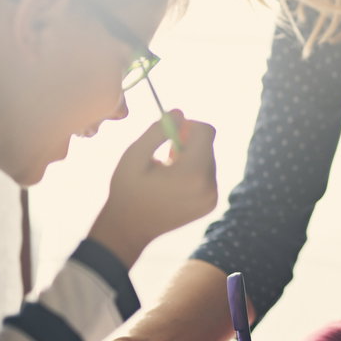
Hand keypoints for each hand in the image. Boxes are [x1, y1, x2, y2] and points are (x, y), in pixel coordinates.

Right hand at [90, 110, 216, 266]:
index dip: (188, 125)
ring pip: (208, 159)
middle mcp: (209, 186)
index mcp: (192, 173)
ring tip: (166, 172)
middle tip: (165, 156)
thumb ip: (158, 130)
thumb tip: (180, 112)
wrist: (129, 228)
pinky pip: (208, 175)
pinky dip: (194, 172)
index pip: (206, 131)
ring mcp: (212, 197)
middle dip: (188, 143)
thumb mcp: (134, 155)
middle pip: (208, 145)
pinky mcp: (211, 204)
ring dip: (190, 158)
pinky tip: (173, 184)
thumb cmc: (127, 190)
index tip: (170, 132)